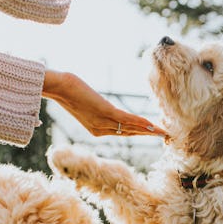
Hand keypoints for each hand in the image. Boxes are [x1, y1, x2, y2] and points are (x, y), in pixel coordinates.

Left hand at [43, 70, 166, 137]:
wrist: (58, 87)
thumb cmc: (67, 89)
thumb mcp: (82, 100)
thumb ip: (92, 104)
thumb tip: (95, 101)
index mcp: (95, 129)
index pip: (122, 132)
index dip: (138, 132)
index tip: (152, 132)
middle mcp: (100, 129)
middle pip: (129, 133)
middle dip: (147, 134)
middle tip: (164, 136)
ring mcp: (102, 122)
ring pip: (130, 128)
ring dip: (148, 131)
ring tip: (163, 133)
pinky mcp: (104, 112)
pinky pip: (126, 120)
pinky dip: (139, 123)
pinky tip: (150, 126)